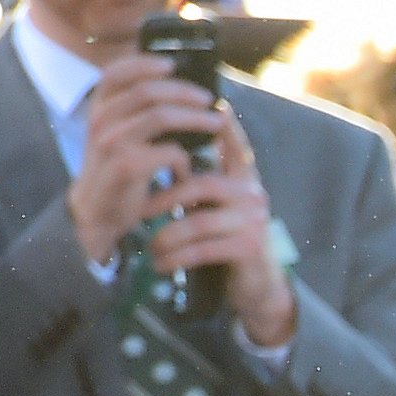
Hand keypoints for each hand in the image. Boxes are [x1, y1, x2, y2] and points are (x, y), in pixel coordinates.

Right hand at [64, 51, 230, 268]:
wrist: (98, 213)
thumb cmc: (119, 170)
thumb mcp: (121, 136)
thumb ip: (139, 113)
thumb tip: (183, 90)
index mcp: (98, 108)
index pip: (116, 72)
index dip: (144, 63)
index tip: (173, 63)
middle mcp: (100, 120)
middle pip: (148, 91)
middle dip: (184, 92)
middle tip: (209, 99)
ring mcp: (112, 142)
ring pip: (161, 116)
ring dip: (196, 118)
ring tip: (216, 124)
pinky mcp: (128, 167)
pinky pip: (169, 151)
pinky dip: (185, 158)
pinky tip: (187, 170)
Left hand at [144, 95, 296, 347]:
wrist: (257, 284)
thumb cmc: (227, 239)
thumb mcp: (217, 205)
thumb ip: (200, 179)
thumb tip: (167, 148)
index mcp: (243, 178)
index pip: (232, 144)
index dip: (221, 127)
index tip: (207, 111)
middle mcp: (253, 193)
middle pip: (200, 185)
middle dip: (164, 199)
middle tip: (138, 212)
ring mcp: (254, 220)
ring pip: (199, 221)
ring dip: (167, 236)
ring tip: (151, 247)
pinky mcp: (250, 248)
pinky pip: (204, 248)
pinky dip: (177, 257)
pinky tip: (162, 264)